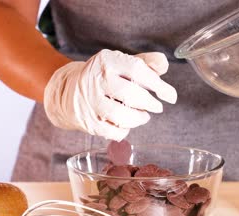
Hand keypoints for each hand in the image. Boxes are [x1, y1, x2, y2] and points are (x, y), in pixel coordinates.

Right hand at [43, 49, 176, 140]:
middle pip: (131, 94)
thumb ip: (145, 63)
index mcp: (107, 60)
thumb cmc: (103, 76)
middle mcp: (96, 79)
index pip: (138, 71)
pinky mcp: (88, 121)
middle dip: (150, 104)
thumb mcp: (121, 63)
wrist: (68, 90)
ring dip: (139, 118)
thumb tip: (163, 64)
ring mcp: (90, 102)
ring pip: (122, 116)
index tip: (170, 96)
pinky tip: (126, 124)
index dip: (159, 85)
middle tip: (157, 107)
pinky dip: (125, 130)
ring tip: (143, 116)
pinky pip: (113, 131)